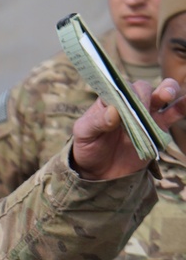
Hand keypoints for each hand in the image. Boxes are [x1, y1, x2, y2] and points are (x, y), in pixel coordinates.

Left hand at [71, 78, 185, 179]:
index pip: (121, 87)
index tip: (124, 106)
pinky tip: (185, 103)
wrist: (99, 172)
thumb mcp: (83, 134)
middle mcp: (131, 102)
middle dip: (145, 96)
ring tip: (166, 95)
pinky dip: (182, 106)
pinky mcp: (159, 128)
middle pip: (143, 88)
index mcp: (111, 98)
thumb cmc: (88, 147)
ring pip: (162, 94)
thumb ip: (96, 121)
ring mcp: (146, 114)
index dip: (125, 94)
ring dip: (167, 90)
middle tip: (141, 109)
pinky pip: (174, 113)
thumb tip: (113, 112)